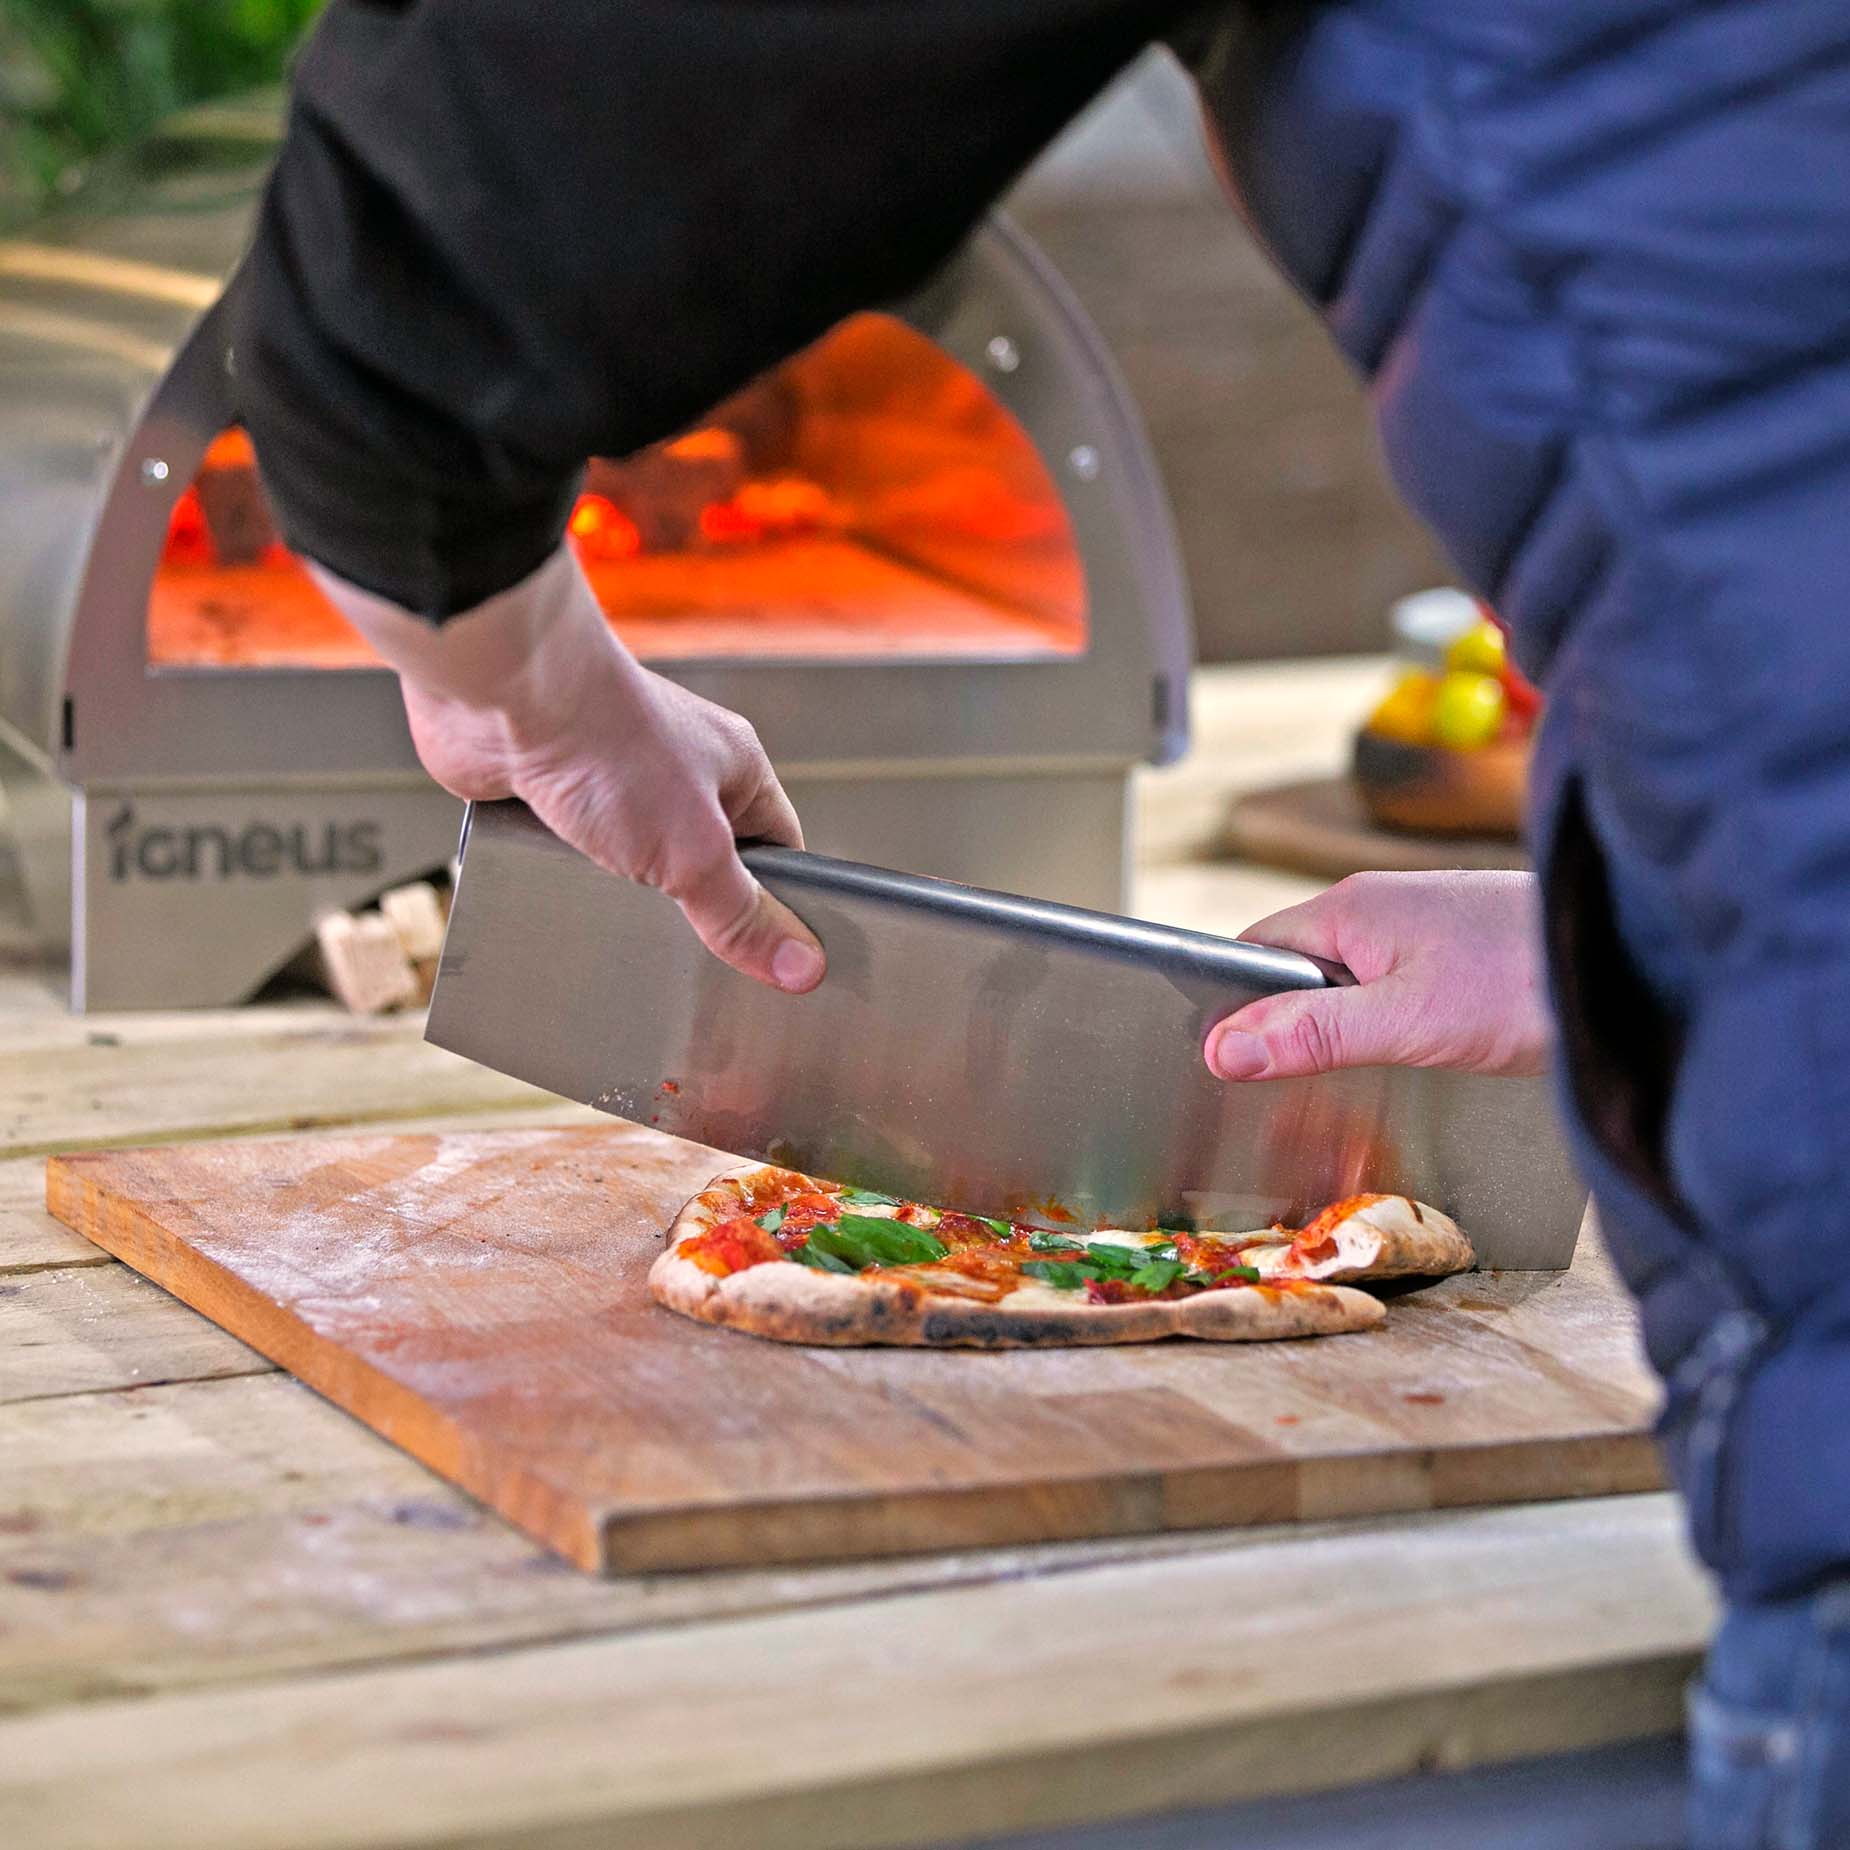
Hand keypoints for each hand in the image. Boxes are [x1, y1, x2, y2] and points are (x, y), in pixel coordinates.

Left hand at [311, 548, 824, 993]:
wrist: (503, 693)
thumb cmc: (608, 741)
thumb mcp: (695, 852)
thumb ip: (742, 914)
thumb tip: (802, 966)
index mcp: (734, 768)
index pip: (779, 848)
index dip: (780, 903)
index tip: (772, 955)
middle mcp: (677, 768)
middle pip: (703, 860)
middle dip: (690, 904)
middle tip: (686, 952)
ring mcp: (613, 777)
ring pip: (632, 861)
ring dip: (619, 889)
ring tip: (613, 918)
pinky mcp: (554, 789)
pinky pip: (572, 851)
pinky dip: (563, 872)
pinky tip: (558, 888)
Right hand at [1204, 871, 1549, 1081]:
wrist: (1638, 960)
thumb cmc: (1527, 981)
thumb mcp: (1406, 1021)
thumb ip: (1312, 1033)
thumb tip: (1221, 1048)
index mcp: (1350, 908)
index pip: (1254, 952)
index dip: (1232, 1007)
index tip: (1225, 1067)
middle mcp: (1379, 906)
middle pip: (1297, 969)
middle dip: (1286, 1025)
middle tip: (1287, 1093)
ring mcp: (1422, 925)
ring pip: (1347, 982)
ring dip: (1340, 1029)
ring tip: (1352, 1083)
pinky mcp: (1458, 950)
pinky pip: (1391, 986)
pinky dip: (1386, 1024)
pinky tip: (1411, 1059)